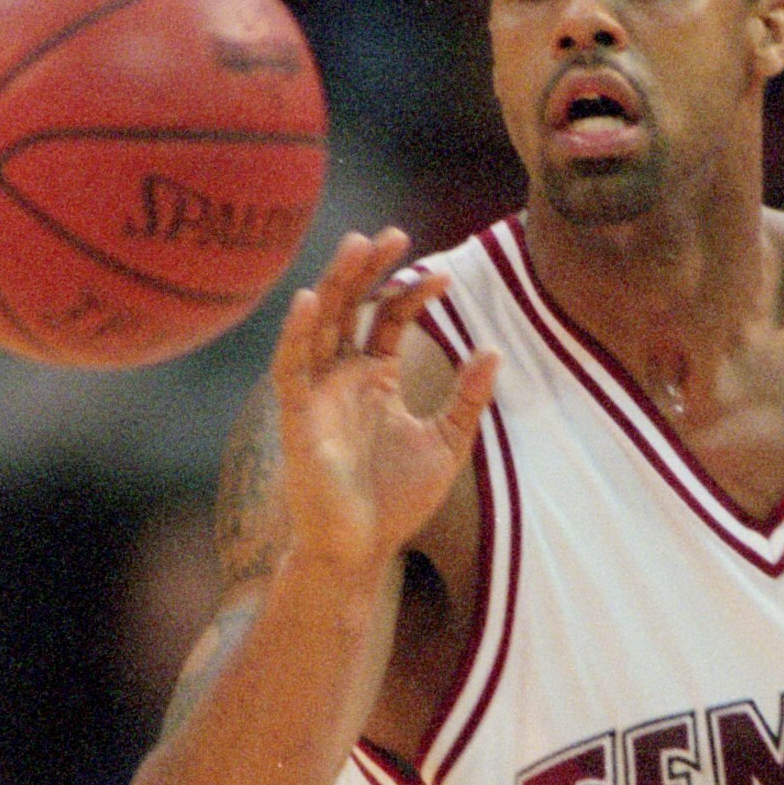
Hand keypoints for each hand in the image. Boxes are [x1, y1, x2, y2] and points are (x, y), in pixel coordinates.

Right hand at [273, 229, 497, 581]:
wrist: (361, 551)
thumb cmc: (396, 502)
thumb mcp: (447, 444)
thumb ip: (467, 399)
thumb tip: (492, 350)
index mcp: (374, 379)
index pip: (388, 319)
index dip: (412, 293)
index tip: (443, 276)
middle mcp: (341, 377)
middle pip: (351, 307)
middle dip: (370, 269)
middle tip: (394, 234)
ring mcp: (317, 394)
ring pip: (321, 324)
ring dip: (336, 284)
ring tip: (356, 244)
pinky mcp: (297, 417)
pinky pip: (291, 368)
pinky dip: (298, 334)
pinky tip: (311, 300)